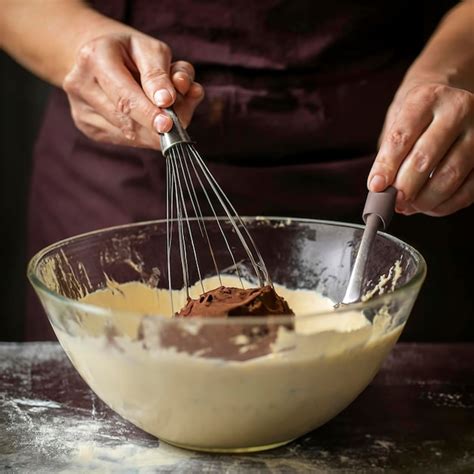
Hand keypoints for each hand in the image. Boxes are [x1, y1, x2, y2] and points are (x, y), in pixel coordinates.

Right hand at [62, 31, 203, 148]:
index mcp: (95, 57)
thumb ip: (162, 74)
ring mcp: (80, 108)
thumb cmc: (132, 52)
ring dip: (153, 132)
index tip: (168, 125)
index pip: (124, 95)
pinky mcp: (87, 126)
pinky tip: (149, 122)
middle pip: (125, 118)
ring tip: (167, 117)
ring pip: (126, 134)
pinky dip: (143, 136)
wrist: (101, 56)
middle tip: (178, 127)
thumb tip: (169, 100)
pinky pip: (122, 140)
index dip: (148, 113)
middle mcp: (80, 83)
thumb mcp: (151, 50)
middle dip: (156, 125)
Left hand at [368, 80, 472, 215]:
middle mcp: (457, 109)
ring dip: (426, 199)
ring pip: (450, 175)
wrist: (452, 100)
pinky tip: (431, 207)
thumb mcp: (399, 120)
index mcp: (427, 98)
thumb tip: (381, 188)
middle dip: (405, 187)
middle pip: (425, 158)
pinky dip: (447, 204)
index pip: (401, 137)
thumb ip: (389, 152)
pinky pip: (470, 187)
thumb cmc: (420, 114)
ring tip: (410, 206)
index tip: (376, 187)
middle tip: (394, 201)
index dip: (386, 166)